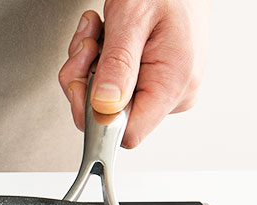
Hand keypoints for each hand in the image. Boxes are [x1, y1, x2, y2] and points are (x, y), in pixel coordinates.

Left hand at [58, 1, 208, 147]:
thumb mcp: (132, 19)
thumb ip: (118, 64)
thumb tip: (104, 106)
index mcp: (173, 85)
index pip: (126, 133)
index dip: (95, 116)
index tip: (83, 86)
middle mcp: (173, 94)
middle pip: (108, 116)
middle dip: (85, 81)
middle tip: (86, 47)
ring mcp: (164, 89)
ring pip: (104, 100)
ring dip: (88, 66)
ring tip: (97, 35)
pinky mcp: (153, 81)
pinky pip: (112, 86)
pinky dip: (98, 62)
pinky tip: (105, 38)